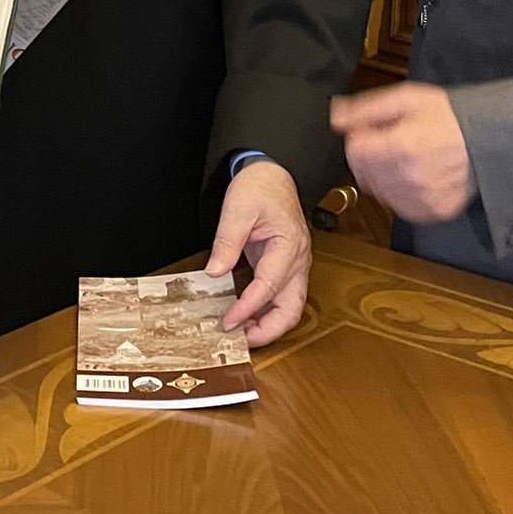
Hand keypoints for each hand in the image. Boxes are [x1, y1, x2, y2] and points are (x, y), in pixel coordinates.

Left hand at [206, 159, 311, 348]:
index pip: (270, 287)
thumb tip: (215, 273)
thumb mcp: (237, 210)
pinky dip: (268, 311)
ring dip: (270, 324)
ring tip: (242, 333)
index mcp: (288, 245)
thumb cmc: (258, 187)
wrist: (271, 173)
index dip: (248, 308)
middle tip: (241, 341)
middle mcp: (298, 260)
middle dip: (270, 330)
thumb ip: (227, 242)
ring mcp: (295, 265)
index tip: (228, 322)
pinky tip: (247, 317)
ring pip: (291, 306)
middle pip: (293, 308)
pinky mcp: (286, 266)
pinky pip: (282, 296)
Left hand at [332, 82, 475, 223]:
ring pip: (379, 191)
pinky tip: (415, 175)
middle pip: (364, 172)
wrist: (488, 139)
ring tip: (407, 157)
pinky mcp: (434, 211)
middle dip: (370, 155)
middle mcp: (411, 177)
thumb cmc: (450, 116)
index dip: (359, 136)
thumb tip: (336, 117)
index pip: (355, 151)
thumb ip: (367, 108)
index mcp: (402, 146)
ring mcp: (423, 199)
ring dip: (383, 175)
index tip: (373, 129)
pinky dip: (401, 192)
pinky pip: (400, 206)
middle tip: (392, 140)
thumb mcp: (407, 98)